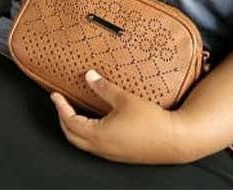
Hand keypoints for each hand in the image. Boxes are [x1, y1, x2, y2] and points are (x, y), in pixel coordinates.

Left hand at [51, 69, 185, 164]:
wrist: (177, 140)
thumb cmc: (152, 121)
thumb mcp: (124, 99)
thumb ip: (103, 87)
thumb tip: (89, 76)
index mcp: (98, 135)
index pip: (69, 121)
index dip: (60, 107)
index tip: (55, 95)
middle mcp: (102, 148)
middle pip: (72, 135)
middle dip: (63, 119)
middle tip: (61, 104)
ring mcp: (111, 154)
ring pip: (83, 143)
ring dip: (74, 128)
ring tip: (73, 112)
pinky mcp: (121, 155)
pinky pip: (96, 146)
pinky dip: (87, 135)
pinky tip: (94, 124)